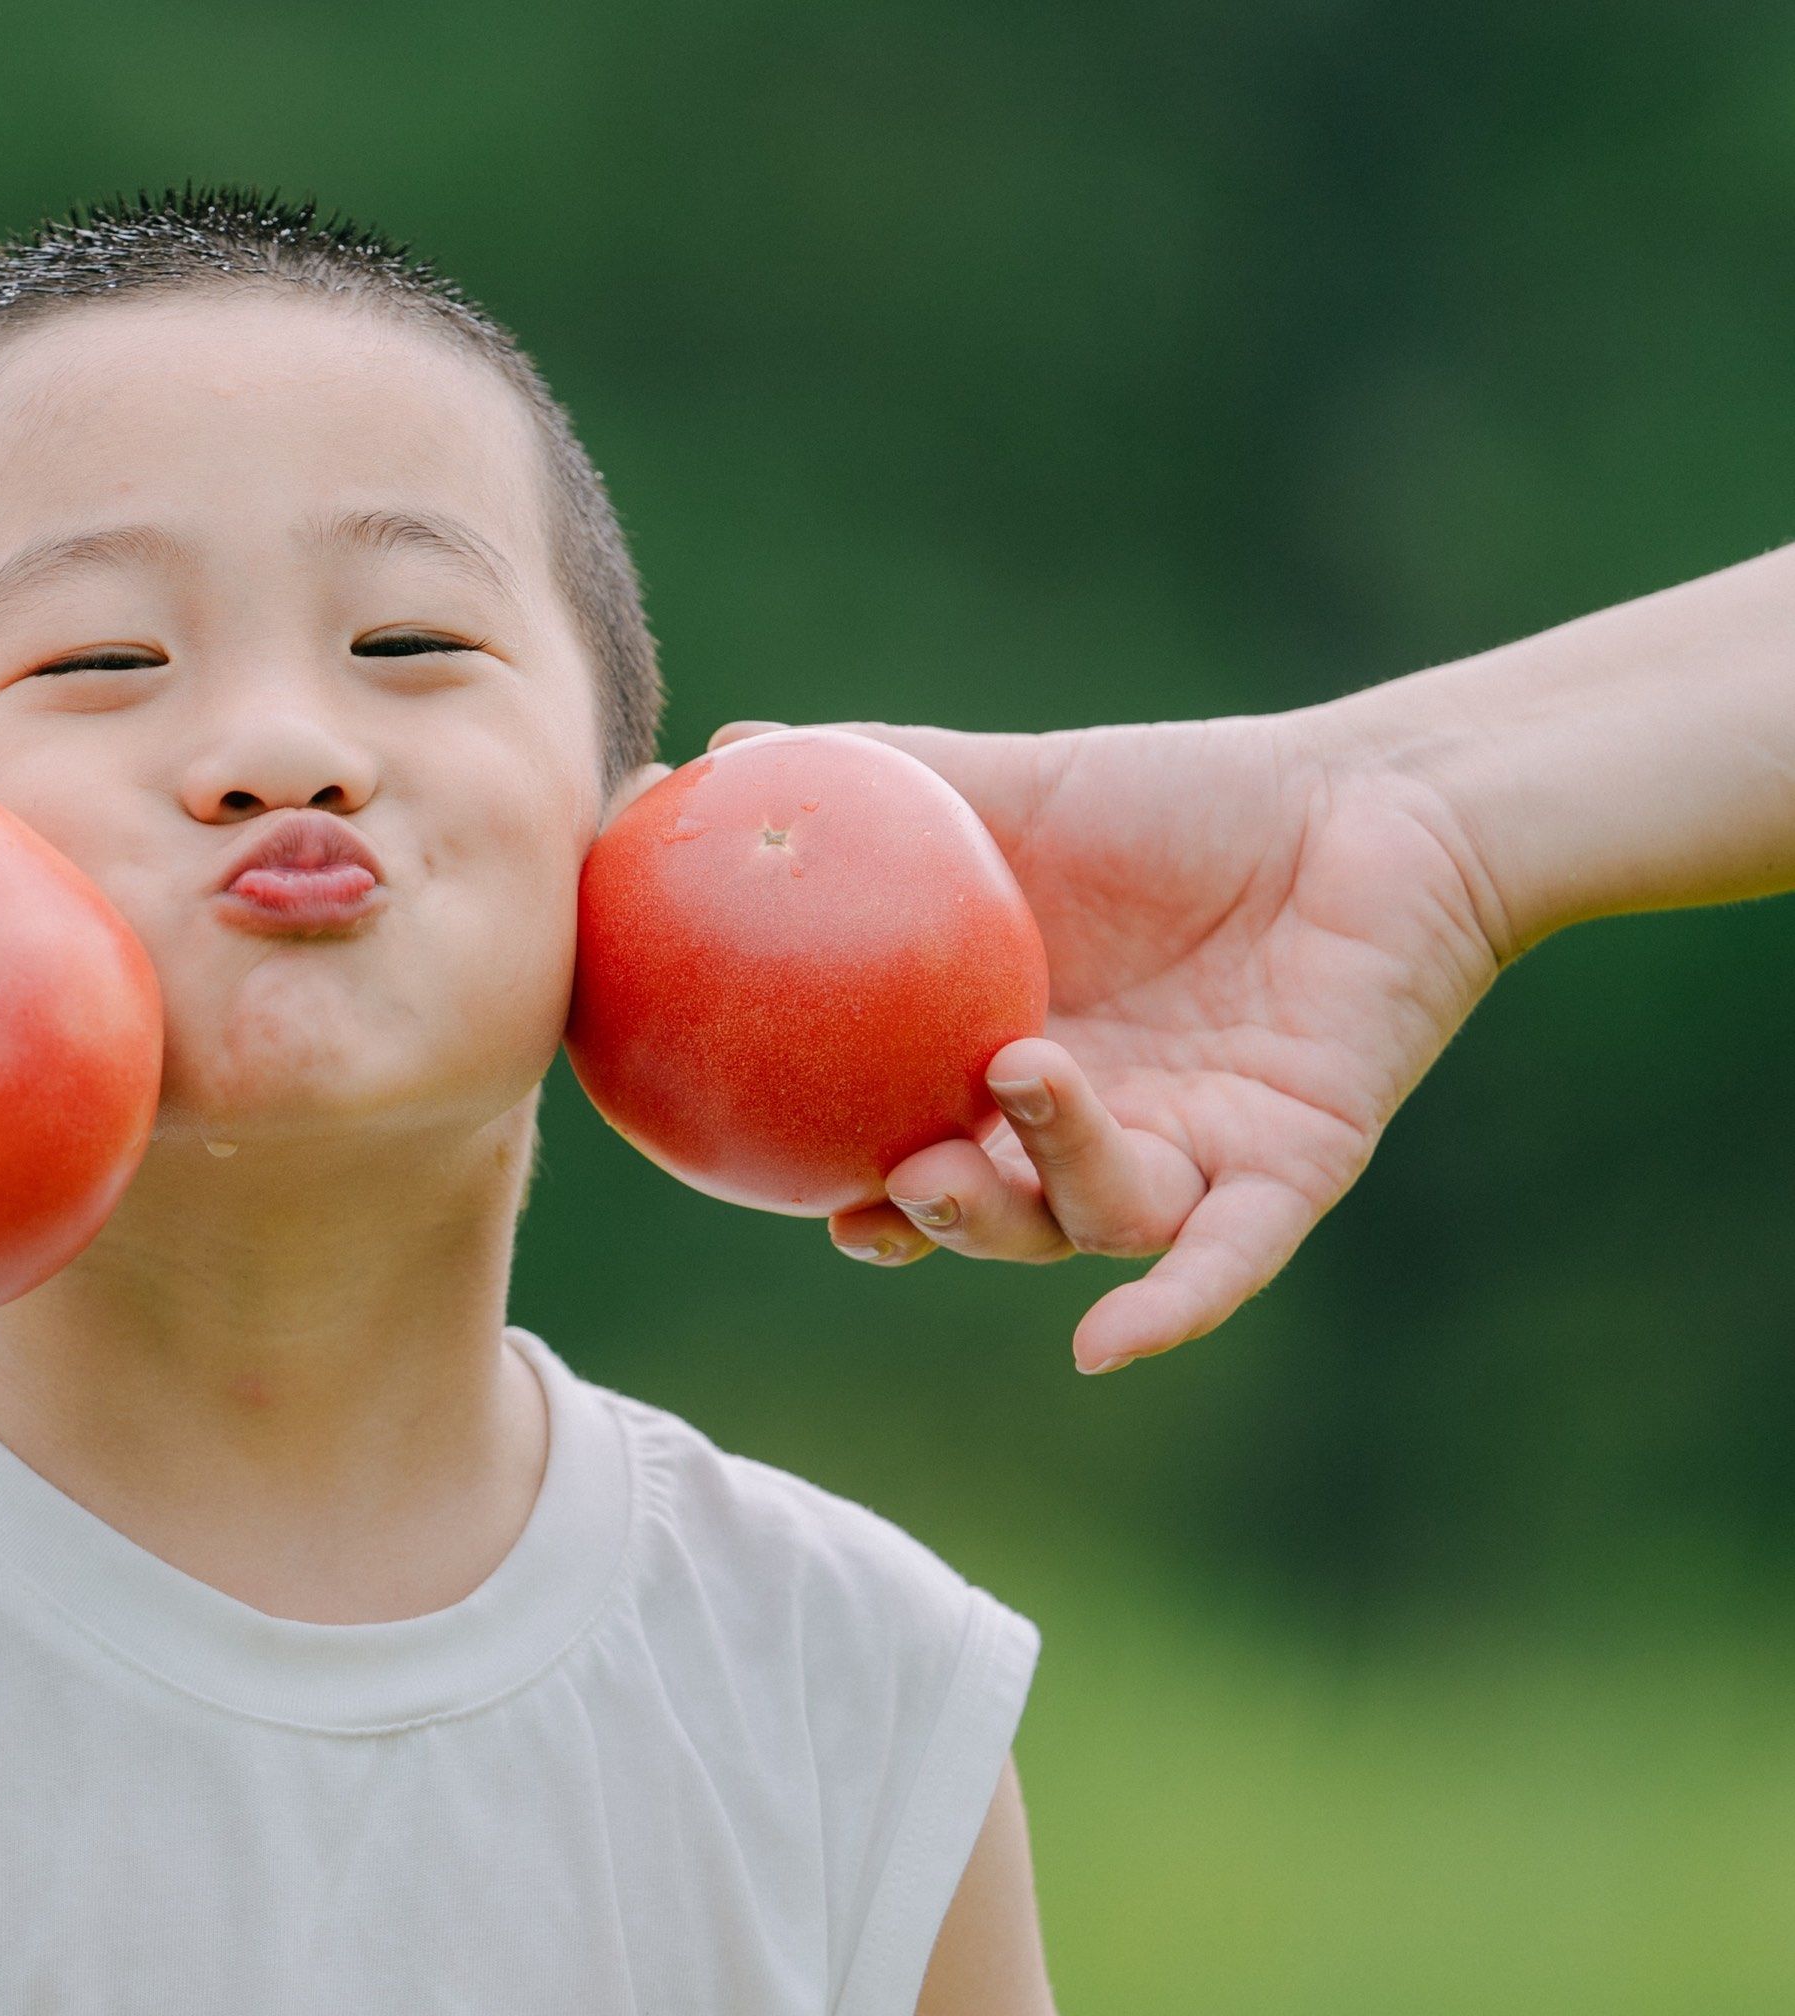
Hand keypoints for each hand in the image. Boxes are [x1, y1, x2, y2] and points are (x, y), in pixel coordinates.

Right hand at [706, 709, 1507, 1371]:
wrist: (1376, 801)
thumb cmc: (1186, 797)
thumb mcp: (1009, 786)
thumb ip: (873, 775)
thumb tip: (716, 745)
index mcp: (1003, 1060)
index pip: (909, 1146)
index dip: (845, 1183)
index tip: (781, 1181)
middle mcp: (1088, 1130)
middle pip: (991, 1213)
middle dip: (933, 1215)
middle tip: (887, 1179)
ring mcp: (1187, 1157)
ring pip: (1092, 1219)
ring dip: (1040, 1188)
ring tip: (1017, 1081)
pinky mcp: (1289, 1170)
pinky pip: (1222, 1258)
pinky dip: (1169, 1307)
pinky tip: (1107, 1346)